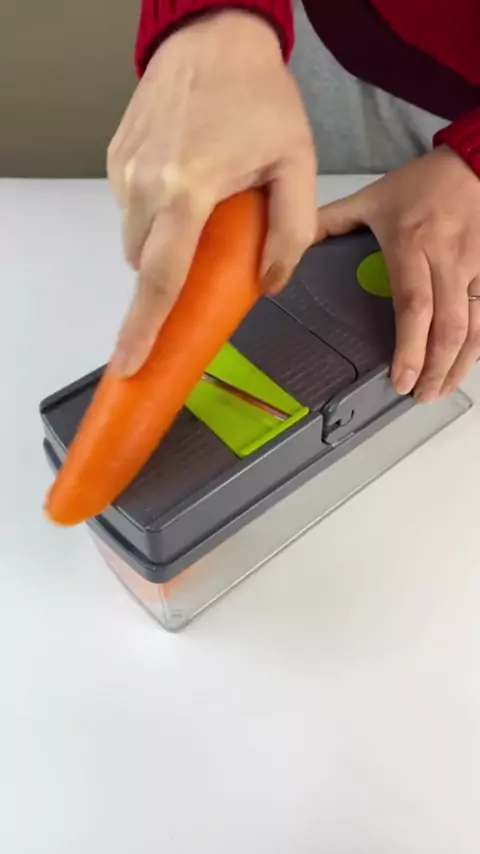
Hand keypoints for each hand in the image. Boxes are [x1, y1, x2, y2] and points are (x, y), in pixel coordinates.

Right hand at [107, 11, 315, 375]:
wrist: (213, 36)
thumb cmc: (260, 98)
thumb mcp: (298, 164)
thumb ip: (292, 231)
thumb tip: (270, 283)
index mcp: (188, 191)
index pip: (162, 279)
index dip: (144, 328)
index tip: (129, 363)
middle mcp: (145, 184)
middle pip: (145, 265)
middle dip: (170, 276)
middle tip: (204, 253)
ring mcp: (124, 170)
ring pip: (135, 238)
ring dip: (164, 242)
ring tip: (201, 206)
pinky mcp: (115, 157)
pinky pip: (130, 207)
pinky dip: (155, 212)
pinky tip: (185, 181)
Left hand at [315, 147, 479, 400]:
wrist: (475, 160)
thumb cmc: (420, 183)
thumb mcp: (370, 197)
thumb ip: (329, 222)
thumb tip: (289, 248)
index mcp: (410, 245)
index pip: (413, 305)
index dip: (410, 347)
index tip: (400, 380)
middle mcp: (447, 259)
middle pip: (449, 325)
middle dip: (436, 368)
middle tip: (419, 396)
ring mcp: (476, 266)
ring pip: (476, 326)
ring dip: (460, 365)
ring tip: (441, 390)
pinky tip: (465, 365)